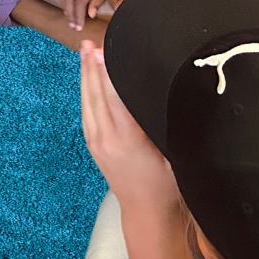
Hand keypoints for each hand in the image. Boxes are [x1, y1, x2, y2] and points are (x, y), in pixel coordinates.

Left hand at [79, 41, 177, 208]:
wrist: (147, 215)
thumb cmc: (168, 187)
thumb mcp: (173, 154)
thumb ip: (164, 126)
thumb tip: (164, 96)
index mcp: (128, 140)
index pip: (114, 98)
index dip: (108, 73)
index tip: (105, 51)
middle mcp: (107, 139)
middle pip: (96, 95)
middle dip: (92, 68)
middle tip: (89, 43)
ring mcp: (97, 143)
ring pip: (88, 102)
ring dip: (86, 77)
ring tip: (86, 53)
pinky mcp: (94, 146)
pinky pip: (87, 112)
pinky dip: (86, 92)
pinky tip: (88, 80)